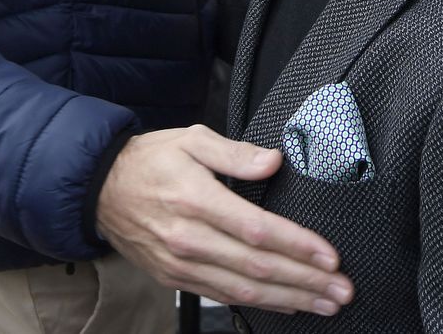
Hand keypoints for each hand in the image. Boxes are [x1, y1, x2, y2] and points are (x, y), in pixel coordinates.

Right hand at [95, 126, 353, 315]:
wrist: (101, 189)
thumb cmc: (150, 160)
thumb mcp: (192, 139)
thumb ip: (236, 152)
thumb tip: (273, 161)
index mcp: (197, 199)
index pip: (257, 229)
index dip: (298, 245)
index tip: (329, 255)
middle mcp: (189, 238)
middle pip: (257, 266)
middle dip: (305, 280)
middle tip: (341, 288)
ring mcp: (182, 264)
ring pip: (244, 289)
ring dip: (290, 299)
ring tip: (324, 302)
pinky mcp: (176, 278)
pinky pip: (224, 296)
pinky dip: (259, 303)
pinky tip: (287, 304)